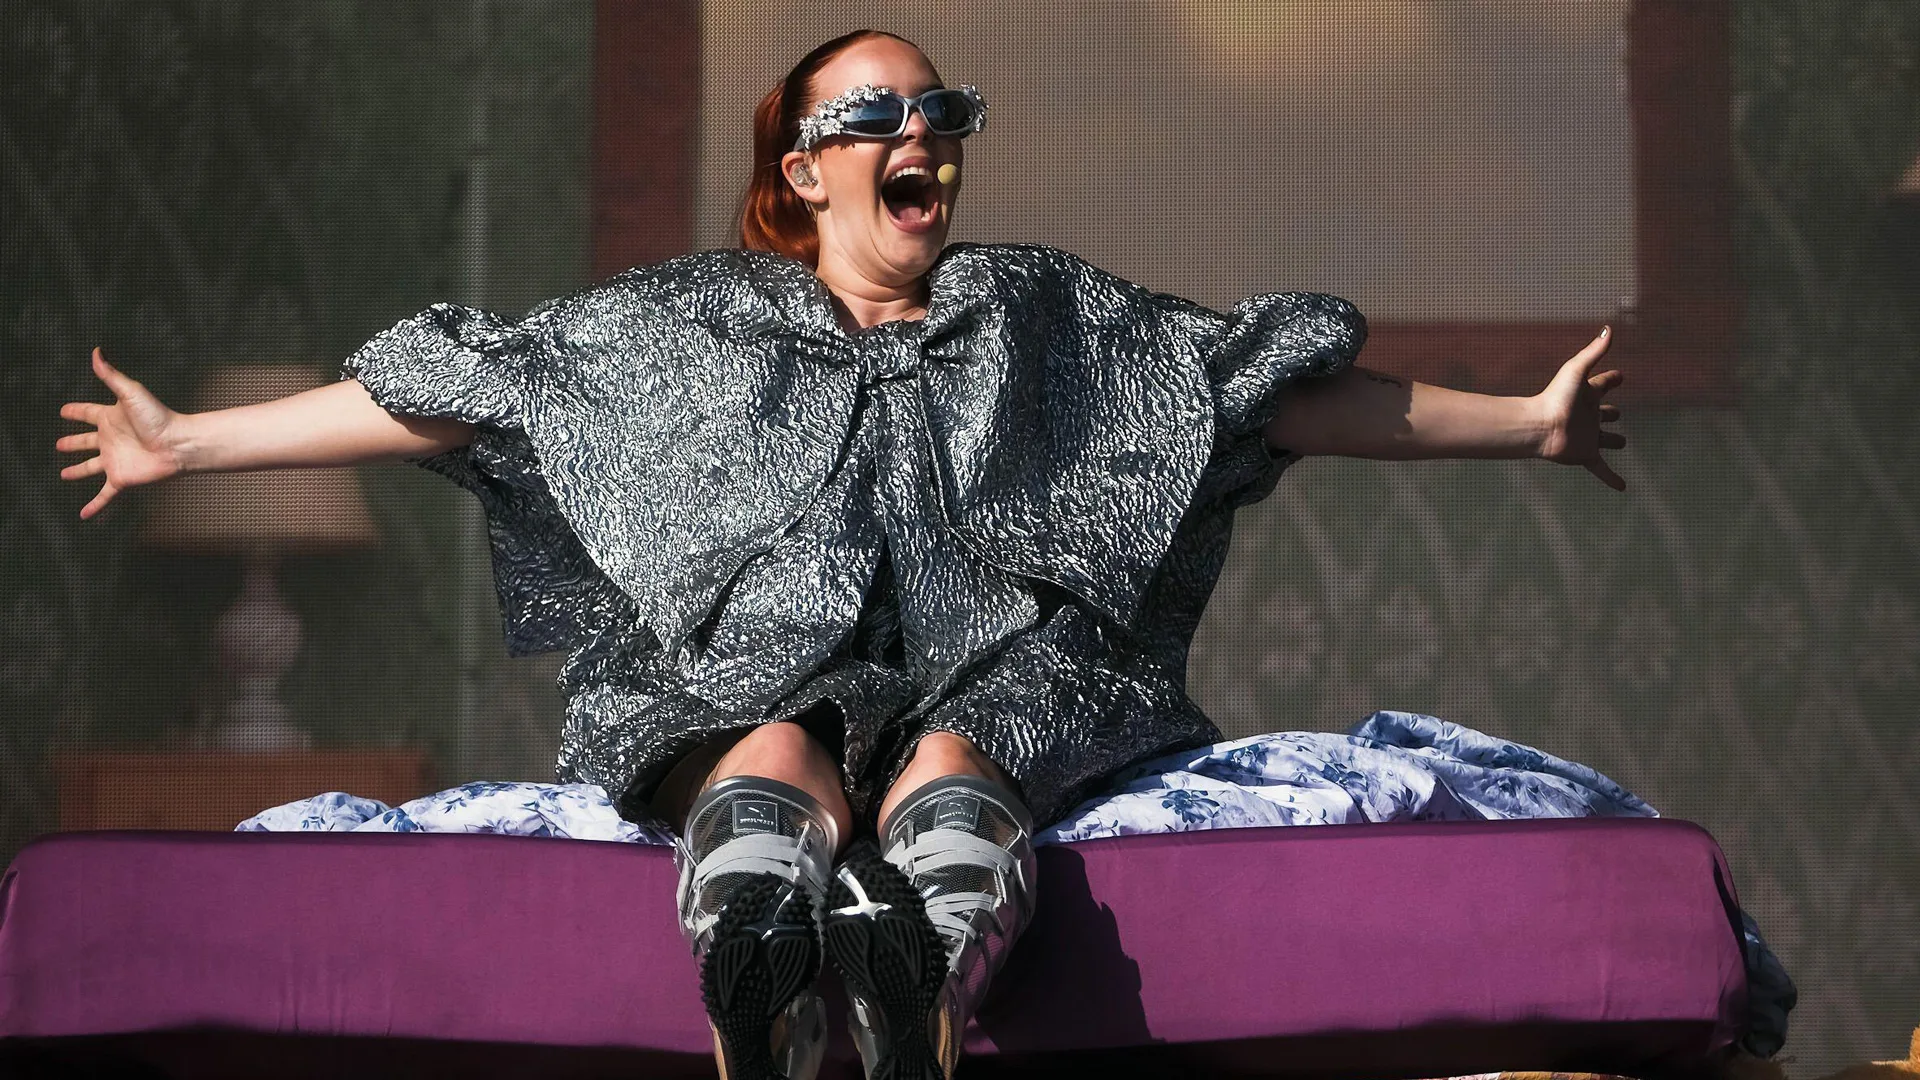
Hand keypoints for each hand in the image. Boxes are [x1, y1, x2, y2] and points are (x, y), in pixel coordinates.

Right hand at [56, 348, 190, 518]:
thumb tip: (96, 352)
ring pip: (90, 468)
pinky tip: (84, 515)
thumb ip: (111, 375)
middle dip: (72, 443)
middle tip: (59, 444)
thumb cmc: (158, 417)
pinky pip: (104, 495)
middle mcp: (111, 440)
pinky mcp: (121, 478)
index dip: (75, 412)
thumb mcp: (130, 393)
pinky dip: (94, 506)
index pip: (87, 413)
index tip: (63, 410)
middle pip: (85, 442)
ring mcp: (115, 460)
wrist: (178, 443)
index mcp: (110, 419)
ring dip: (77, 471)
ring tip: (64, 474)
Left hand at [1531, 327, 1625, 490]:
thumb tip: (1609, 328)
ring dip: (1614, 440)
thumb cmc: (1554, 397)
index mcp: (1588, 395)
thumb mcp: (1576, 371)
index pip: (1604, 384)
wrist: (1539, 427)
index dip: (1612, 379)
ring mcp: (1589, 436)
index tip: (1619, 375)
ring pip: (1607, 439)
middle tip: (1614, 412)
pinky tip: (1622, 488)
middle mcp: (1589, 415)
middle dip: (1611, 412)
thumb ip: (1593, 350)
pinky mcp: (1585, 454)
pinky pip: (1602, 469)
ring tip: (1620, 441)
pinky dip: (1612, 478)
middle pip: (1606, 413)